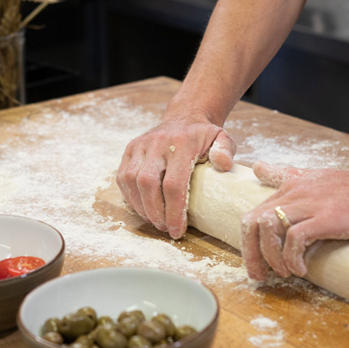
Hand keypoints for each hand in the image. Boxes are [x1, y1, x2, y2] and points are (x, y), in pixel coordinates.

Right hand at [118, 115, 235, 238]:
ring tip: (154, 220)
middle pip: (147, 184)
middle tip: (164, 228)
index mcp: (182, 143)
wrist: (185, 117)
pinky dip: (130, 196)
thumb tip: (224, 165)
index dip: (174, 211)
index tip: (177, 230)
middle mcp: (158, 142)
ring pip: (131, 181)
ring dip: (140, 206)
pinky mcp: (130, 148)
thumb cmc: (204, 136)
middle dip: (155, 212)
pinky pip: (122, 176)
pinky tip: (142, 208)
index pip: (173, 183)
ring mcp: (141, 144)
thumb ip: (225, 150)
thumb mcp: (223, 138)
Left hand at [240, 162, 348, 279]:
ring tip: (285, 273)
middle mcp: (297, 192)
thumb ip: (288, 175)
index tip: (257, 262)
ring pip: (269, 228)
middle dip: (251, 253)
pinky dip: (292, 258)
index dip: (249, 241)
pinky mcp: (327, 217)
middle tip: (260, 276)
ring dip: (271, 257)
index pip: (254, 212)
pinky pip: (294, 238)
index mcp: (293, 186)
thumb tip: (259, 168)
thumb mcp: (318, 177)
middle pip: (253, 221)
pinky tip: (301, 270)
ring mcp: (311, 204)